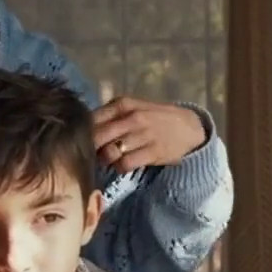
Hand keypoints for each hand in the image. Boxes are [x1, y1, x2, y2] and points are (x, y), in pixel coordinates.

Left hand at [92, 97, 207, 171]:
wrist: (189, 127)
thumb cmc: (154, 118)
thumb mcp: (133, 108)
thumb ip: (110, 115)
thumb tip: (82, 130)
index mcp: (123, 104)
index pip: (90, 120)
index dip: (83, 134)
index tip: (82, 142)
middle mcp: (131, 117)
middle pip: (97, 137)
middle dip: (91, 149)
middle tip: (93, 155)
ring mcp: (143, 134)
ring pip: (109, 152)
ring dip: (105, 160)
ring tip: (109, 160)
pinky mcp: (153, 151)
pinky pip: (125, 163)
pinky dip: (120, 167)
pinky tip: (123, 165)